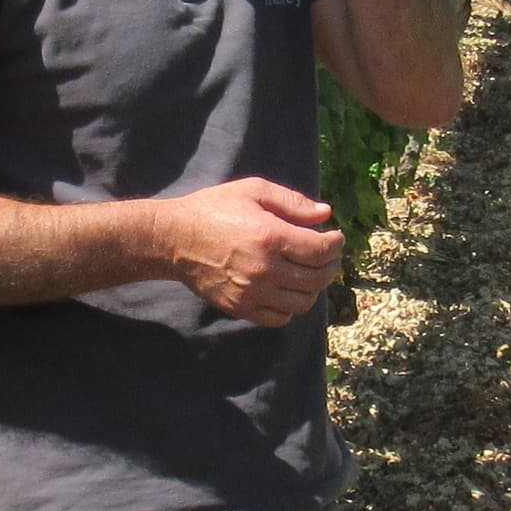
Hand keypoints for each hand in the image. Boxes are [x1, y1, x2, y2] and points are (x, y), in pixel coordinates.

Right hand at [159, 178, 343, 326]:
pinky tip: (288, 291)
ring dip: (314, 288)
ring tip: (311, 274)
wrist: (174, 240)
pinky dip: (291, 308)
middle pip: (316, 278)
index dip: (335, 245)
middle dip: (330, 266)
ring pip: (302, 302)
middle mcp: (265, 269)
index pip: (320, 251)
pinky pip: (279, 318)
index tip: (335, 237)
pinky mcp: (240, 308)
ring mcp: (252, 293)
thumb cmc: (213, 209)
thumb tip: (325, 214)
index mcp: (270, 237)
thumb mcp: (253, 191)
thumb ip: (292, 201)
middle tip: (329, 256)